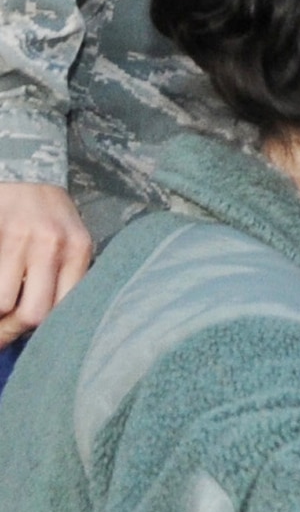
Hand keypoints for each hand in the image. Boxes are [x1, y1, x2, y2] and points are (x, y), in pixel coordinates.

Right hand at [0, 183, 92, 346]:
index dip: (42, 330)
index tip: (25, 335)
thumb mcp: (70, 242)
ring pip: (3, 303)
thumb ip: (63, 276)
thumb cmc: (49, 216)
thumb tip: (42, 323)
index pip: (65, 308)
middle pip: (34, 313)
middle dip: (11, 330)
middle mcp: (56, 246)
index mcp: (79, 252)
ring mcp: (25, 240)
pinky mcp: (3, 234)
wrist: (27, 176)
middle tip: (1, 329)